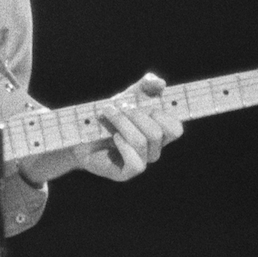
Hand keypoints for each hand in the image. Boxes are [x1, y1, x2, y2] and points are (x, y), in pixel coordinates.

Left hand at [20, 73, 183, 183]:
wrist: (81, 132)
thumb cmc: (109, 114)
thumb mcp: (128, 95)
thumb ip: (146, 85)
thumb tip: (161, 83)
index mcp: (159, 132)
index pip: (176, 129)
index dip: (166, 115)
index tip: (149, 104)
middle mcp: (154, 149)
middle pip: (159, 132)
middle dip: (137, 115)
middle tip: (120, 106)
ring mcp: (141, 161)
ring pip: (142, 142)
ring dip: (123, 123)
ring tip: (108, 113)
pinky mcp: (126, 173)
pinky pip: (135, 162)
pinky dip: (123, 145)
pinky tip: (113, 137)